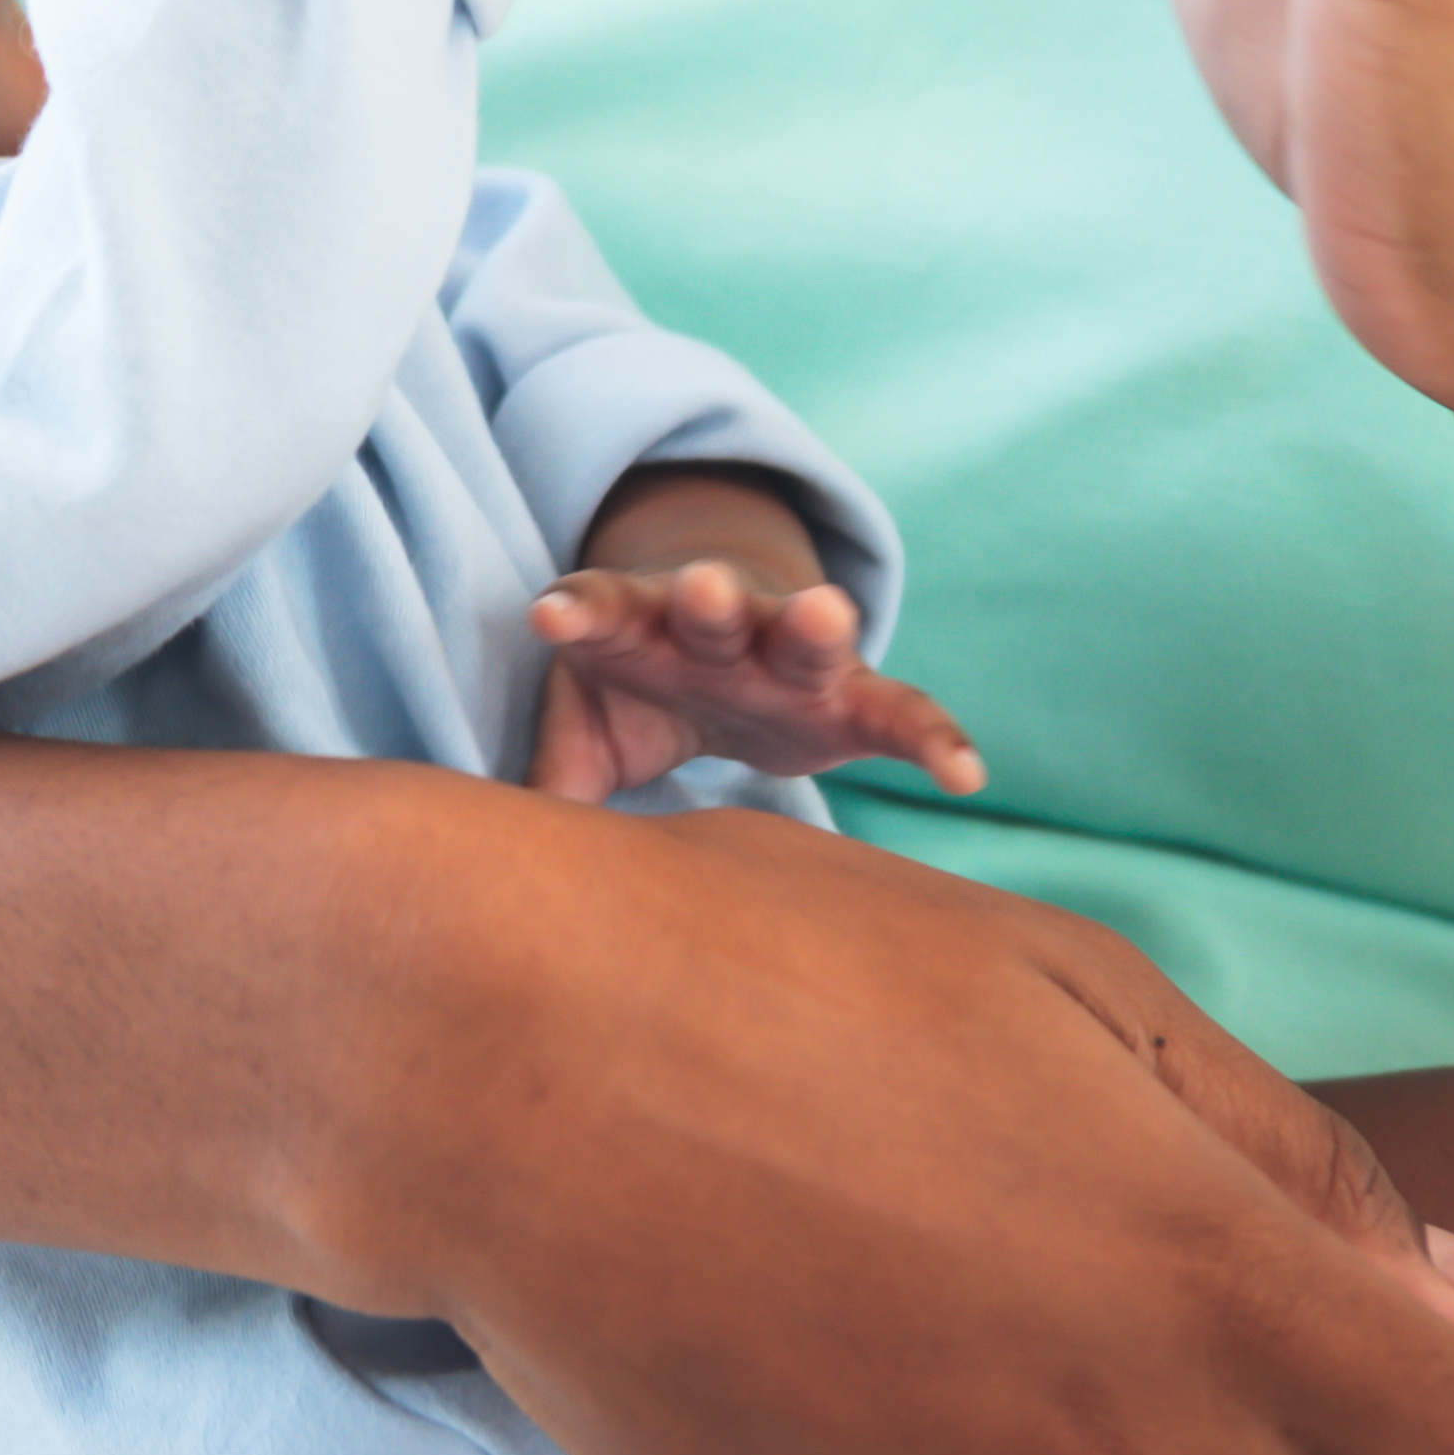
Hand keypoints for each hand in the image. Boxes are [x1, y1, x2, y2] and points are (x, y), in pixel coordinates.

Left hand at [522, 557, 990, 805]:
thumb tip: (486, 870)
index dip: (578, 610)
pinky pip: (904, 713)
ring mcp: (791, 653)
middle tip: (703, 585)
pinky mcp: (855, 695)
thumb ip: (551, 779)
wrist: (727, 638)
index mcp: (639, 625)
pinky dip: (937, 740)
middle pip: (712, 607)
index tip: (548, 613)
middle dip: (708, 597)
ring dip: (814, 623)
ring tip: (829, 611)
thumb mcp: (590, 729)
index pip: (604, 608)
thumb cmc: (639, 687)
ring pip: (805, 633)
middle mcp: (719, 628)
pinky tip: (967, 776)